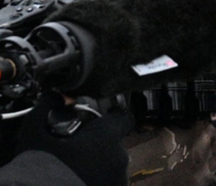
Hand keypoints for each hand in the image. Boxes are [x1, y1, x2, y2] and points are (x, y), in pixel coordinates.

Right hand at [15, 92, 131, 185]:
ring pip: (112, 164)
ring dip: (98, 164)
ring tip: (73, 167)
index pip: (122, 118)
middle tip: (74, 148)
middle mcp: (119, 158)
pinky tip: (77, 180)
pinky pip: (109, 181)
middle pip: (114, 143)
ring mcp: (118, 179)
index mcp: (107, 137)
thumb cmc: (37, 168)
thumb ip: (47, 106)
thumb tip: (57, 97)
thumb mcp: (33, 132)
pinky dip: (97, 179)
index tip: (97, 121)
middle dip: (98, 144)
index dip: (110, 118)